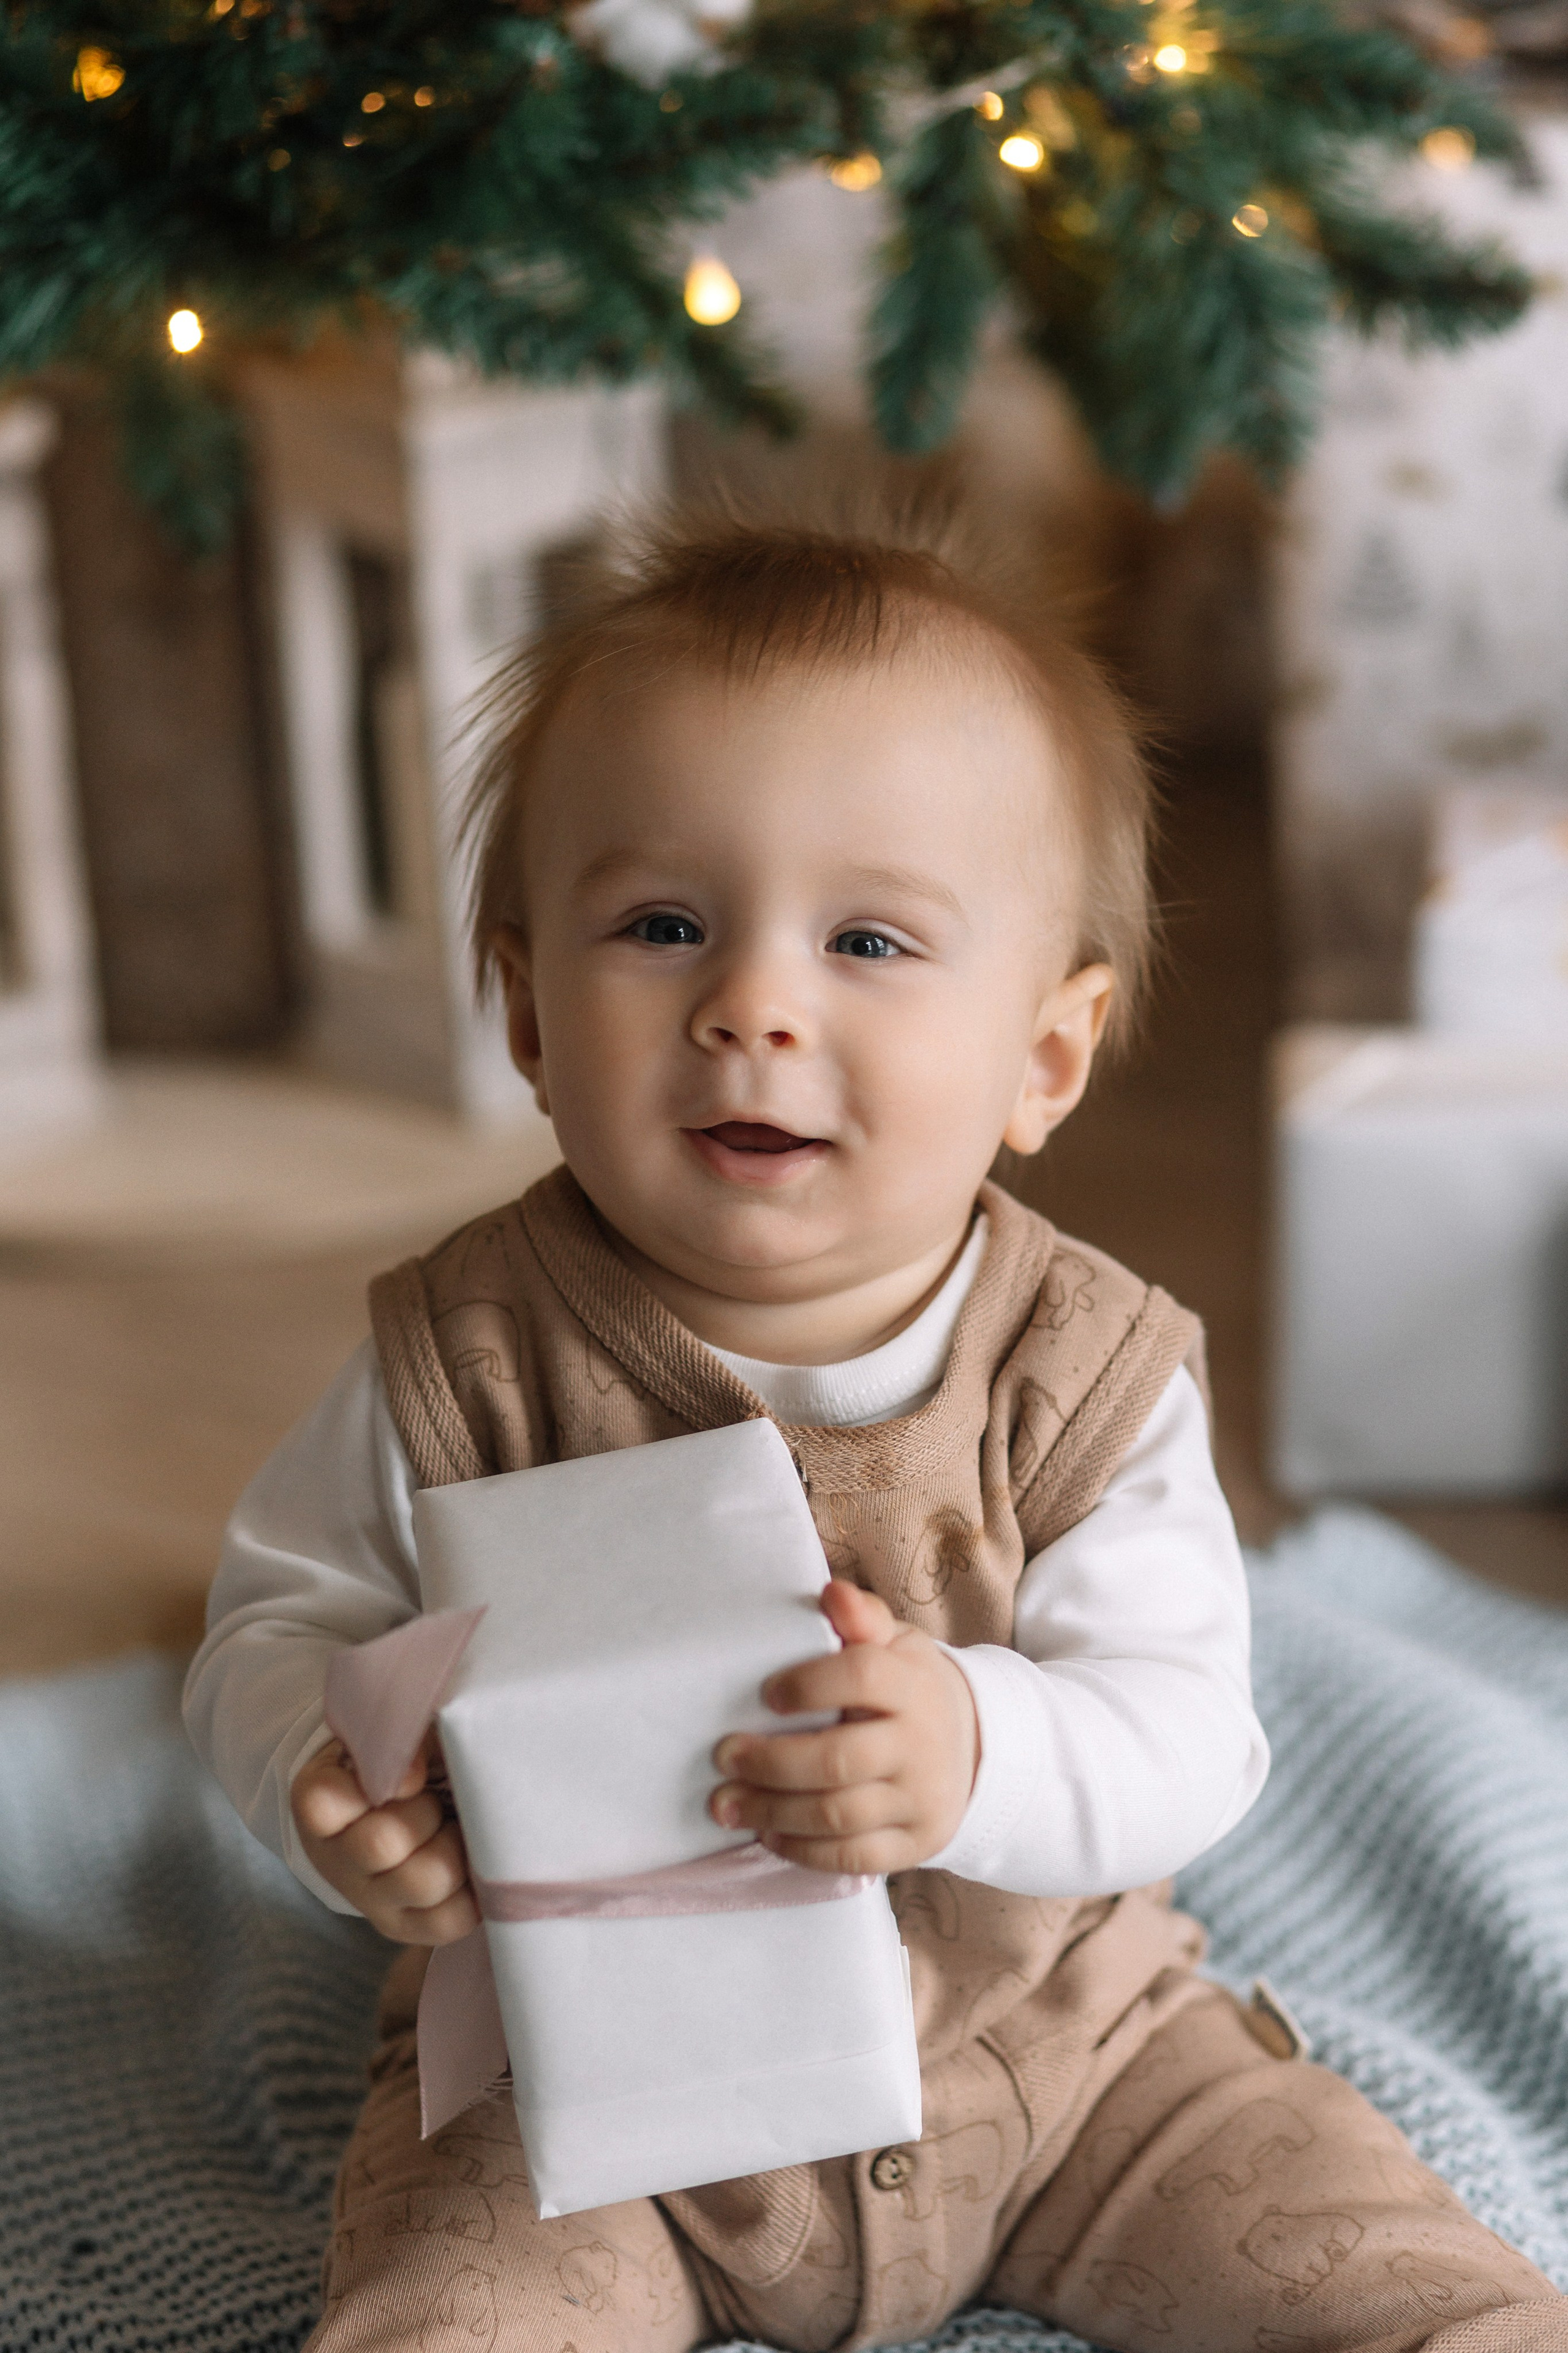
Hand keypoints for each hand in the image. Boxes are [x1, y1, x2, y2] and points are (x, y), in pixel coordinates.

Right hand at [291, 1735, 477, 1944]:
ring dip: (454, 1847)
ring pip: (424, 1882)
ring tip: (456, 1828)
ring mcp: (373, 1900)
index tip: (413, 1773)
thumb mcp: (399, 1734)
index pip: (325, 1799)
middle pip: (381, 1844)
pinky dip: (474, 1889)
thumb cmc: (406, 1761)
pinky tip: (472, 1860)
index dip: (380, 1781)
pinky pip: (451, 1920)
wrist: (408, 1803)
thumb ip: (402, 1738)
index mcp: (321, 1801)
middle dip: (425, 1813)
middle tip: (437, 1798)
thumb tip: (411, 1777)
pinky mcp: (411, 1927)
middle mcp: (337, 1859)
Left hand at [709, 1581, 979, 1874]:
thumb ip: (862, 1619)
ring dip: (772, 1811)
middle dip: (771, 1762)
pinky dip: (803, 1851)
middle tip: (724, 1756)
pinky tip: (768, 1835)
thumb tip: (830, 1593)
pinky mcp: (915, 1844)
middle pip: (838, 1760)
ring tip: (725, 1804)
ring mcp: (920, 1800)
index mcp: (912, 1685)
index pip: (862, 1677)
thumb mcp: (897, 1644)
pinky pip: (853, 1858)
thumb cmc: (909, 1688)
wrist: (975, 1748)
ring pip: (838, 1815)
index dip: (809, 1685)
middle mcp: (920, 1745)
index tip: (765, 1694)